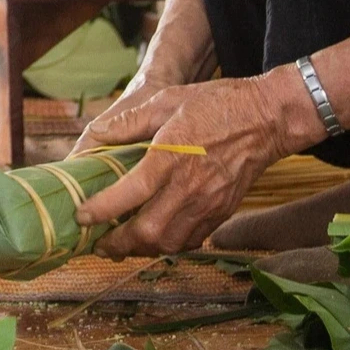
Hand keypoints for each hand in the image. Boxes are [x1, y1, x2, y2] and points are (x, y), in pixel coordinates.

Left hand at [74, 66, 317, 257]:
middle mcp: (190, 187)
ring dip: (141, 249)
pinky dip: (168, 245)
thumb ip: (129, 122)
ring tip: (122, 244)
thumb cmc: (216, 104)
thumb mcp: (167, 100)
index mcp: (171, 157)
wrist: (268, 118)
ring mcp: (209, 203)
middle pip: (148, 232)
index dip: (101, 210)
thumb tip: (94, 134)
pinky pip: (191, 240)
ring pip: (169, 243)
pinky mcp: (222, 212)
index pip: (130, 193)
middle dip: (117, 243)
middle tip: (98, 242)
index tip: (81, 216)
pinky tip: (155, 237)